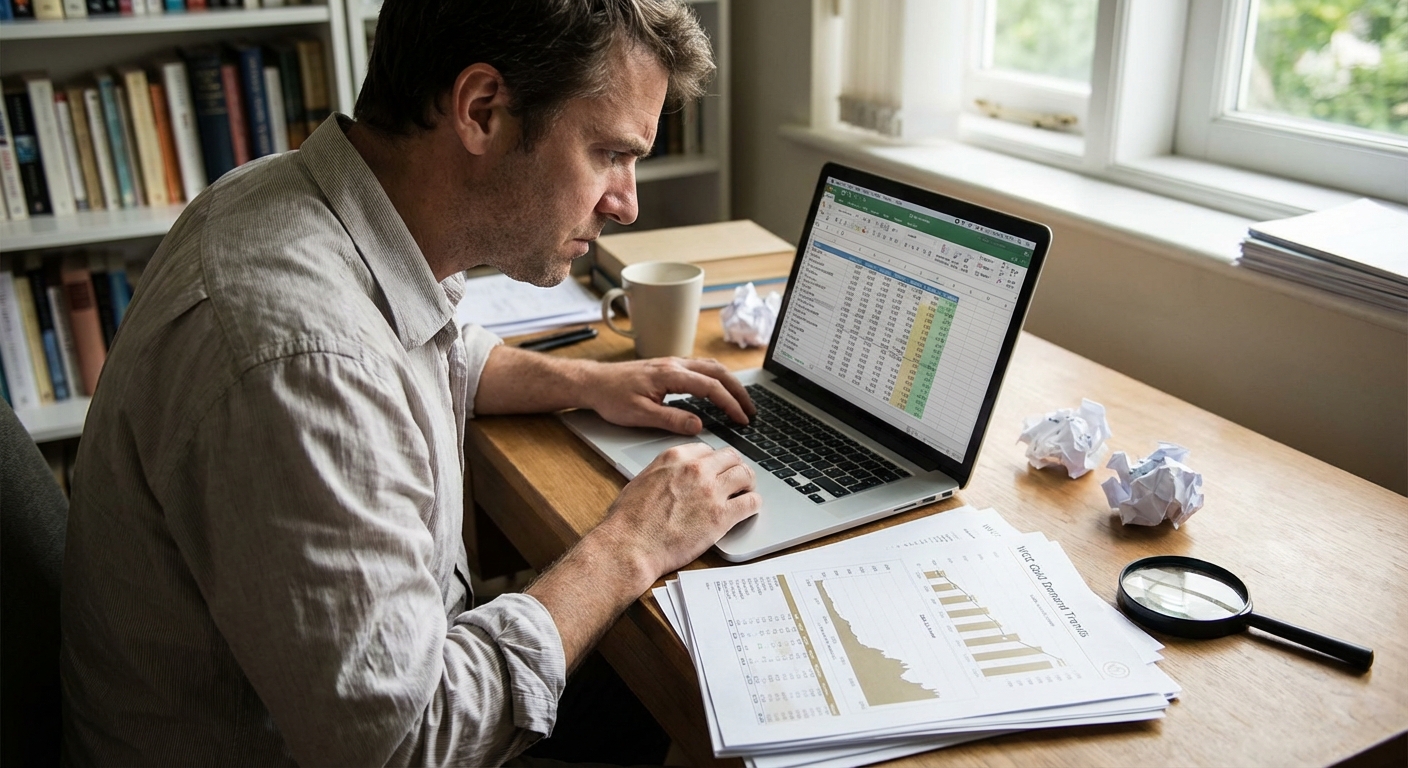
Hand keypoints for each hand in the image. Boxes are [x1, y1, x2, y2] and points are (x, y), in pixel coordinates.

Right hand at [524, 442, 760, 668]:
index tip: (716, 470)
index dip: (714, 461)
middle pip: (731, 458)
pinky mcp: (722, 516)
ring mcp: (711, 491)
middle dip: (734, 468)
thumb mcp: (642, 481)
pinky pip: (751, 502)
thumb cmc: (628, 520)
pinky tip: (748, 509)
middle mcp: (696, 469)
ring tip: (746, 493)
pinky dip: (753, 504)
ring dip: (748, 483)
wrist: (630, 546)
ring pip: (745, 475)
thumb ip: (665, 473)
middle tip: (736, 480)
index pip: (707, 449)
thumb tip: (674, 477)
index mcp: (675, 458)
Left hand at [581, 357, 755, 434]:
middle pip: (718, 372)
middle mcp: (675, 364)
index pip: (711, 387)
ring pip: (711, 367)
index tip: (742, 419)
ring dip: (729, 383)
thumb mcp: (640, 415)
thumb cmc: (612, 398)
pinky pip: (701, 368)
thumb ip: (671, 419)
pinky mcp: (668, 366)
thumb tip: (699, 425)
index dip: (730, 404)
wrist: (594, 382)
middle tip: (751, 410)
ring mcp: (672, 363)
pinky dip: (716, 378)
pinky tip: (718, 390)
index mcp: (671, 375)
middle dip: (738, 391)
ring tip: (741, 401)